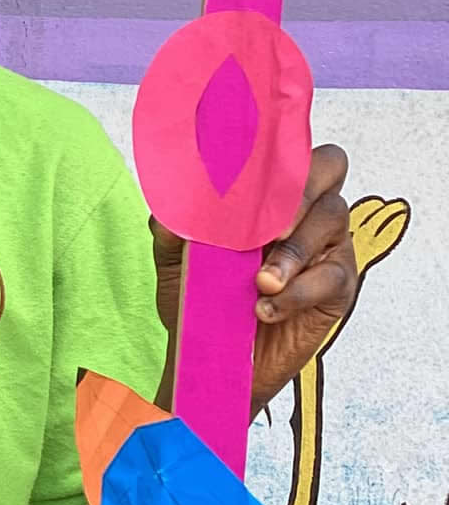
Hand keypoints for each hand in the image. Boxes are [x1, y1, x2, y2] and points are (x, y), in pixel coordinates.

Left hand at [152, 143, 358, 415]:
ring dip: (294, 249)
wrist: (211, 358)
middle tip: (269, 228)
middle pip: (329, 165)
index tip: (250, 167)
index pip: (288, 148)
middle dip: (298, 189)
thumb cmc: (198, 301)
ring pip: (332, 216)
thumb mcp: (173, 264)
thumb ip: (170, 231)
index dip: (279, 146)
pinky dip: (297, 292)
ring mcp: (327, 244)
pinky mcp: (338, 285)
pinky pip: (332, 274)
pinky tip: (266, 309)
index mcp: (266, 193)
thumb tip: (167, 210)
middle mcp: (303, 208)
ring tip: (261, 282)